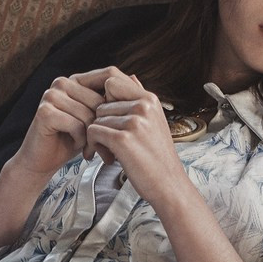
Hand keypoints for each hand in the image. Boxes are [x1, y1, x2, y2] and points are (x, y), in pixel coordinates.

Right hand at [9, 68, 119, 183]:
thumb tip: (137, 77)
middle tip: (104, 147)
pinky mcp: (45, 112)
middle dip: (104, 128)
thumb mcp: (96, 119)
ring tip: (90, 149)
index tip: (120, 127)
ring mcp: (51, 95)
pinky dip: (80, 140)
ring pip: (88, 115)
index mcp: (75, 80)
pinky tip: (76, 145)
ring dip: (93, 137)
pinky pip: (76, 125)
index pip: (107, 79)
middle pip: (99, 102)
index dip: (118, 104)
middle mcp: (62, 82)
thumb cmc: (72, 140)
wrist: (43, 161)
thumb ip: (113, 99)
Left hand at [86, 69, 194, 214]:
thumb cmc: (158, 157)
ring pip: (95, 119)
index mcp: (149, 99)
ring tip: (112, 154)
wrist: (169, 185)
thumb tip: (130, 77)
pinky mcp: (123, 139)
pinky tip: (109, 159)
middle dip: (100, 123)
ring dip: (97, 138)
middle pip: (100, 103)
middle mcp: (143, 105)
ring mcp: (134, 121)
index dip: (101, 97)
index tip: (103, 116)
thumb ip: (139, 99)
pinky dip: (95, 147)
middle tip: (109, 144)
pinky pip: (93, 132)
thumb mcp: (154, 121)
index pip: (111, 80)